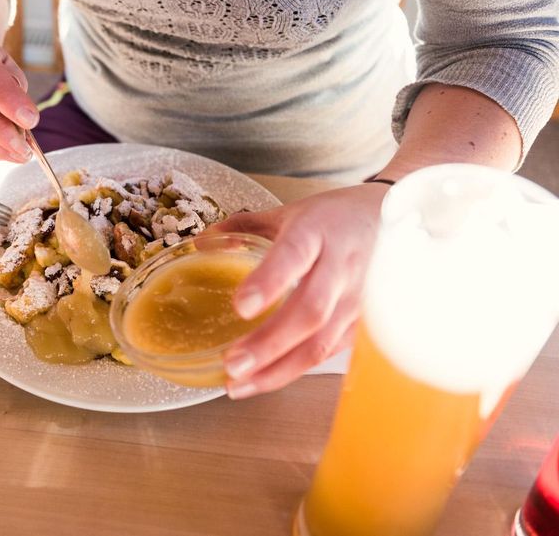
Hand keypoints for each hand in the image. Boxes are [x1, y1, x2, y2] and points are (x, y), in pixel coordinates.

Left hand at [209, 183, 389, 398]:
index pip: (294, 256)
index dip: (269, 282)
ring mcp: (357, 299)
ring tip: (239, 385)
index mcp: (317, 231)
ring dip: (278, 368)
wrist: (396, 219)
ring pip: (321, 341)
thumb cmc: (335, 217)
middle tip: (232, 364)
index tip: (241, 306)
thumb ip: (243, 227)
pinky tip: (264, 380)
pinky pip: (329, 352)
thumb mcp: (290, 212)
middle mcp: (340, 266)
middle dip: (269, 343)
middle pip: (309, 311)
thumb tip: (200, 243)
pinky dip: (295, 370)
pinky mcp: (363, 323)